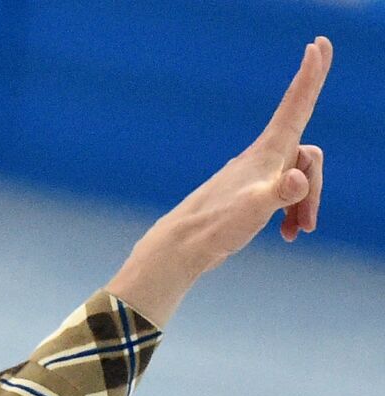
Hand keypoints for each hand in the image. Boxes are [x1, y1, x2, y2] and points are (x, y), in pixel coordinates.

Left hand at [167, 36, 331, 268]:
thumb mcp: (254, 210)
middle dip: (316, 189)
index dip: (311, 75)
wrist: (181, 247)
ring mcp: (255, 174)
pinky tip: (287, 234)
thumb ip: (280, 192)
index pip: (296, 105)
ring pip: (299, 178)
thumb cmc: (216, 226)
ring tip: (298, 233)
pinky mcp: (249, 192)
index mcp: (266, 152)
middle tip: (309, 226)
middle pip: (308, 157)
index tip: (319, 43)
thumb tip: (297, 179)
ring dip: (305, 206)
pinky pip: (284, 193)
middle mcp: (261, 157)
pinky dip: (292, 213)